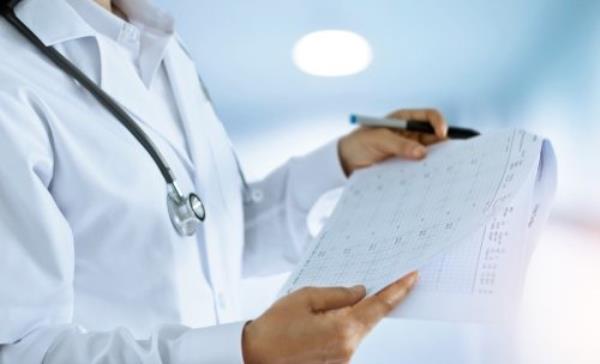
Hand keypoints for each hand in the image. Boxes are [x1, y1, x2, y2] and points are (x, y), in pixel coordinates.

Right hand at [242, 272, 417, 363]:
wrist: (254, 359)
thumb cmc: (273, 329)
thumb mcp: (304, 298)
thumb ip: (337, 293)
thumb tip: (359, 291)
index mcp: (344, 329)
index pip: (380, 306)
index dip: (398, 290)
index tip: (412, 277)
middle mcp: (348, 348)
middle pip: (370, 318)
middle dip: (374, 299)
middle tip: (378, 278)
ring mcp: (342, 360)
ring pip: (356, 329)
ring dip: (353, 314)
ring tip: (334, 301)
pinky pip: (345, 340)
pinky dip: (342, 327)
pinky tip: (326, 319)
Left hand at [338, 109, 447, 175]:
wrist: (346, 162)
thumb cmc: (359, 143)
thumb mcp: (377, 140)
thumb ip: (398, 145)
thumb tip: (421, 153)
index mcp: (404, 120)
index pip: (429, 117)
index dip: (439, 123)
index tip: (442, 135)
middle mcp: (410, 134)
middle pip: (435, 136)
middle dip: (445, 143)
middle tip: (453, 154)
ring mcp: (410, 150)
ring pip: (431, 153)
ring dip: (438, 159)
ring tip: (444, 167)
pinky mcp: (407, 165)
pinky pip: (422, 166)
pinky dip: (428, 170)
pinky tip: (431, 176)